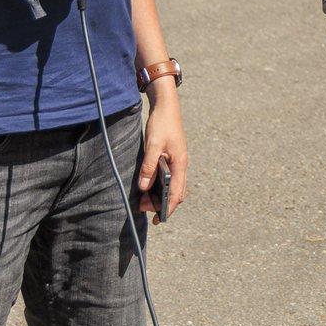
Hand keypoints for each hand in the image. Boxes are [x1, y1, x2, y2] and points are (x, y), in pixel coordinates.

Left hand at [138, 87, 187, 217]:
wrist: (167, 107)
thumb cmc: (162, 124)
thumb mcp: (153, 144)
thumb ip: (149, 166)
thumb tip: (144, 187)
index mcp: (180, 164)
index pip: (177, 192)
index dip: (169, 208)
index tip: (159, 219)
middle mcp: (181, 165)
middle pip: (177, 192)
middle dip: (163, 204)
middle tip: (144, 208)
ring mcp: (178, 162)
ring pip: (173, 186)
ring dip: (161, 196)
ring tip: (144, 201)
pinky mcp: (172, 158)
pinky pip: (169, 178)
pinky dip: (160, 187)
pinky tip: (149, 188)